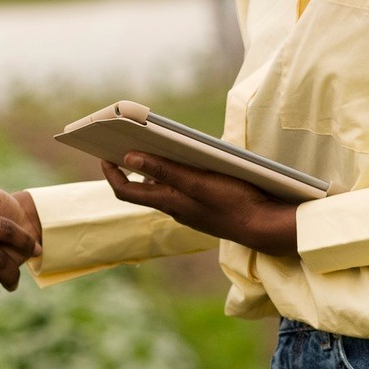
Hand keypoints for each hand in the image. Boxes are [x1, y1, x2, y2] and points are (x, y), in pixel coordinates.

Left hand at [101, 153, 298, 256]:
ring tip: (156, 143)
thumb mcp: (198, 182)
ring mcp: (189, 209)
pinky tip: (188, 159)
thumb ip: (164, 170)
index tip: (102, 154)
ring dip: (156, 167)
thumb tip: (128, 158)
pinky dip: (177, 173)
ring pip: (164, 187)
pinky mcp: (205, 207)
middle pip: (142, 187)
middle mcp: (174, 207)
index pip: (125, 191)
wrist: (266, 227)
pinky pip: (182, 189)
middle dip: (131, 164)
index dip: (110, 173)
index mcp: (168, 202)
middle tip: (124, 140)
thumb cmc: (234, 203)